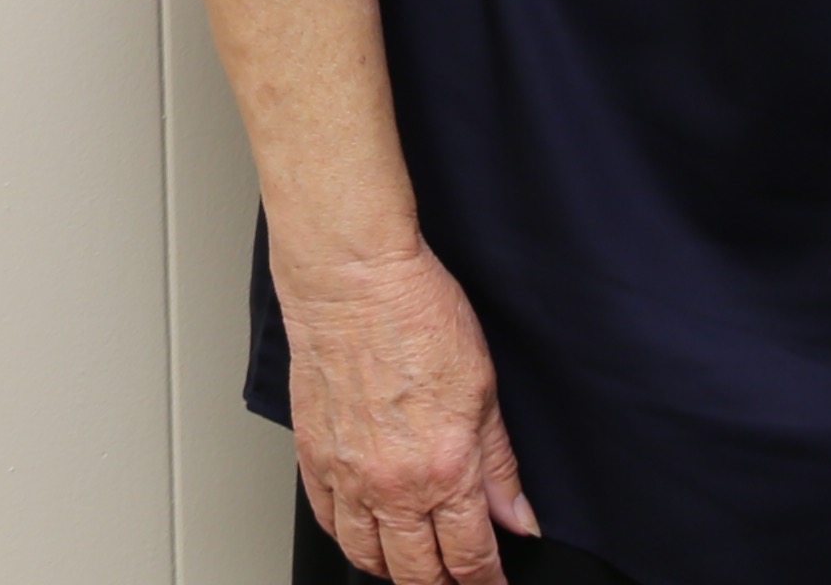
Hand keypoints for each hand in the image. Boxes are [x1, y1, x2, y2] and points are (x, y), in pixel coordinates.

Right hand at [279, 243, 543, 581]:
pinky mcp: (312, 455)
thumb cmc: (414, 313)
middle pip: (418, 573)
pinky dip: (348, 538)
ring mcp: (346, 473)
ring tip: (413, 565)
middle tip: (457, 580)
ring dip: (394, 570)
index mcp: (445, 469)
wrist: (351, 276)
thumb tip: (519, 517)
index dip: (486, 582)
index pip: (469, 558)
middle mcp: (392, 483)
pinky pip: (327, 521)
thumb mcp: (484, 389)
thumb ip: (500, 465)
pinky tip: (364, 533)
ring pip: (367, 555)